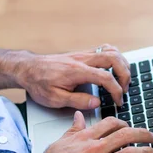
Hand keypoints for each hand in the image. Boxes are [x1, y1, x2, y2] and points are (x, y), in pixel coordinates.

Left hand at [7, 44, 130, 108]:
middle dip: (125, 74)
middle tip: (125, 89)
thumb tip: (96, 102)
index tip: (118, 101)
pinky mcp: (82, 54)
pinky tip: (115, 67)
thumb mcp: (54, 99)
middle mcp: (82, 59)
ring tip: (123, 79)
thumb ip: (77, 101)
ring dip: (122, 64)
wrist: (27, 68)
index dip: (116, 91)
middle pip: (114, 59)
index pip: (106, 77)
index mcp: (77, 71)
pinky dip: (115, 57)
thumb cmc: (39, 83)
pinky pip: (104, 49)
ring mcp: (83, 54)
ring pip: (112, 51)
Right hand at [25, 113, 152, 152]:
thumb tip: (80, 117)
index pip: (111, 124)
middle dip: (143, 135)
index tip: (130, 127)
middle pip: (126, 135)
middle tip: (152, 137)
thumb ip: (73, 129)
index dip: (124, 124)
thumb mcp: (59, 142)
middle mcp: (95, 149)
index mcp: (85, 138)